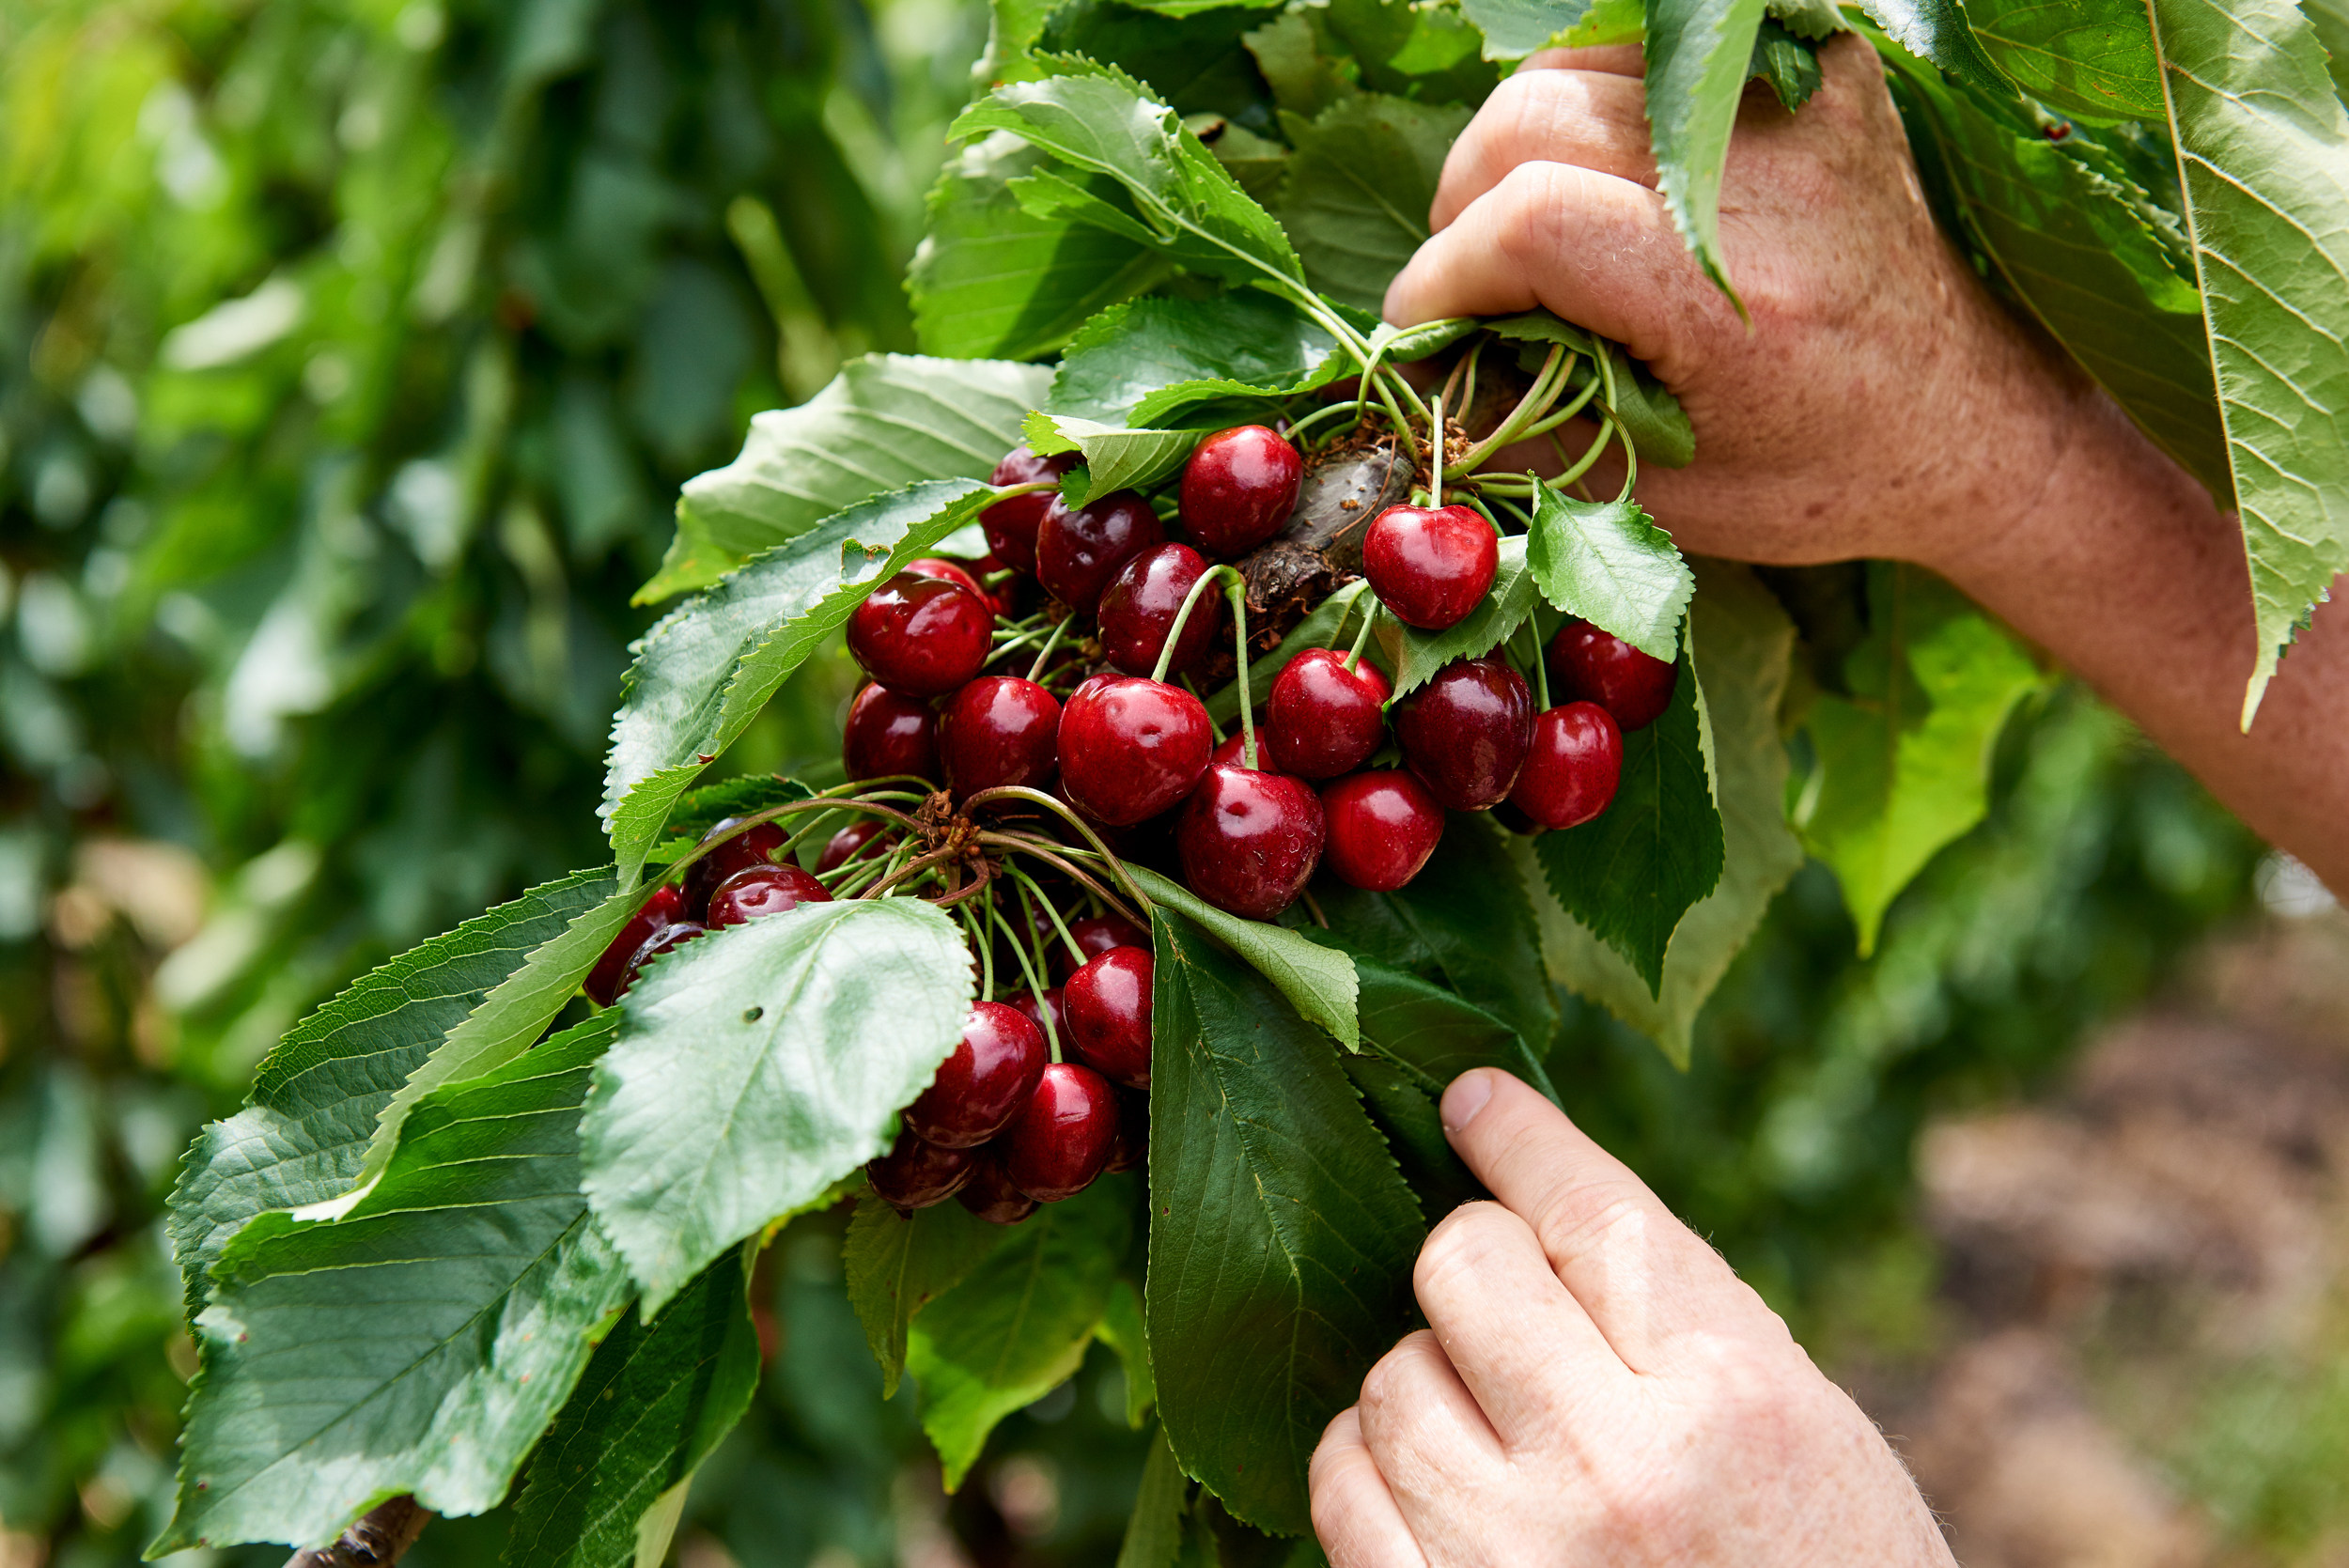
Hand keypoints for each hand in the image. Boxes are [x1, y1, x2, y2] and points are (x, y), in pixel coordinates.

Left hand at [1309, 1070, 1954, 1566]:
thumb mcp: (1815, 1439)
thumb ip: (1688, 1328)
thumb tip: (1547, 1214)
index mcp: (1734, 1401)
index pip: (1591, 1215)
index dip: (1521, 1140)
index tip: (1473, 1102)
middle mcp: (1615, 1470)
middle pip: (1464, 1268)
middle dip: (1478, 1269)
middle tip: (1509, 1315)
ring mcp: (1512, 1557)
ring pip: (1390, 1376)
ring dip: (1427, 1381)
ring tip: (1491, 1427)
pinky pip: (1341, 1489)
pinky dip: (1372, 1471)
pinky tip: (1429, 1489)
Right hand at [1383, 37, 2086, 573]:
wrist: (1969, 417)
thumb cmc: (1814, 475)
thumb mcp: (1657, 494)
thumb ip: (1525, 425)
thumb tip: (1414, 371)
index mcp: (1735, 300)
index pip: (1528, 222)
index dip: (1442, 277)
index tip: (1425, 332)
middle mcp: (1770, 179)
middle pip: (1526, 124)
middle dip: (1464, 212)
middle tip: (1472, 289)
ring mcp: (1795, 104)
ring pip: (1566, 73)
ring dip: (1514, 159)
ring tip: (1530, 241)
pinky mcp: (1814, 66)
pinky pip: (1640, 55)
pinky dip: (1590, 114)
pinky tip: (1603, 188)